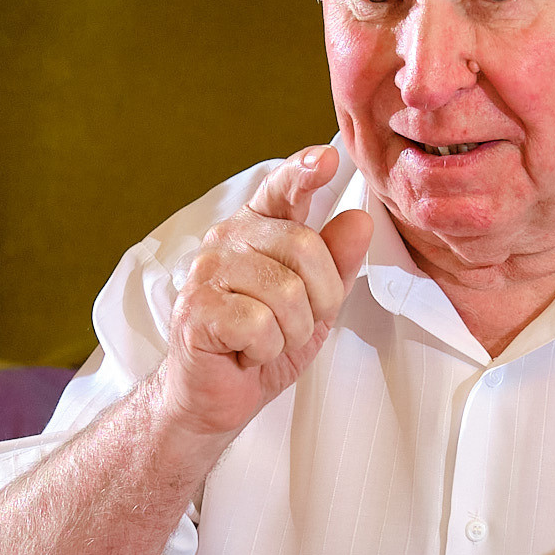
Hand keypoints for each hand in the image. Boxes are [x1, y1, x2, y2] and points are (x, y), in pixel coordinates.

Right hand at [152, 146, 373, 439]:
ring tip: (267, 342)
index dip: (304, 172)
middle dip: (319, 300)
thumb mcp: (315, 304)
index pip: (282, 189)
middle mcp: (227, 241)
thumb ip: (337, 262)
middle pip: (304, 248)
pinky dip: (265, 350)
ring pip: (285, 292)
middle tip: (295, 327)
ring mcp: (206, 273)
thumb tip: (359, 220)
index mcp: (257, 230)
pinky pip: (259, 325)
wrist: (216, 396)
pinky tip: (244, 353)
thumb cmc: (262, 345)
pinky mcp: (195, 310)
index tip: (328, 159)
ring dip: (291, 332)